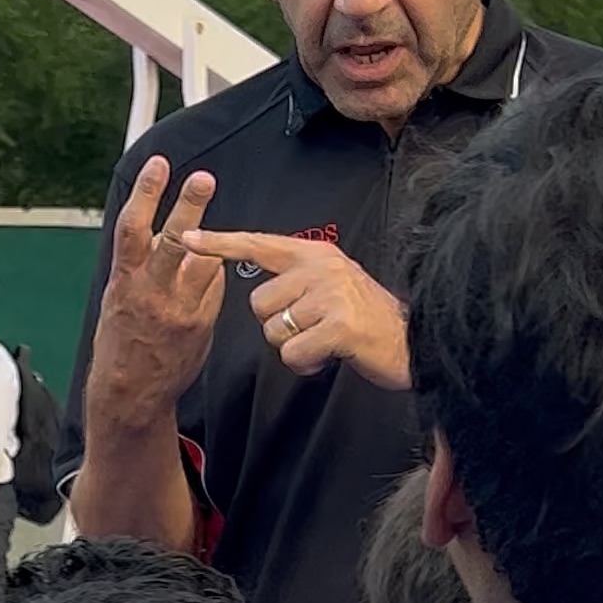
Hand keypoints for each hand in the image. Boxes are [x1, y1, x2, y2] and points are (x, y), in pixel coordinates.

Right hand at [83, 156, 225, 432]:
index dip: (146, 194)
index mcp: (123, 282)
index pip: (134, 229)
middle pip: (174, 241)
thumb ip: (140, 266)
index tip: (158, 166)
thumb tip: (167, 235)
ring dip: (209, 240)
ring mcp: (178, 309)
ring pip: (202, 262)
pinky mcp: (200, 325)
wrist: (130, 391)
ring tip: (212, 225)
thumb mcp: (117, 298)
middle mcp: (150, 293)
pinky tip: (203, 278)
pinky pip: (213, 289)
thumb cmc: (121, 342)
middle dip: (189, 206)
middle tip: (203, 179)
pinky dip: (211, 277)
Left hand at [180, 230, 410, 388]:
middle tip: (315, 328)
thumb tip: (260, 293)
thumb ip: (297, 280)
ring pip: (273, 331)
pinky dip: (306, 364)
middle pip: (258, 303)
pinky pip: (292, 353)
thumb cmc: (367, 321)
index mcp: (316, 254)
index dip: (220, 242)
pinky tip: (330, 356)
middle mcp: (322, 267)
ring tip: (326, 341)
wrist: (415, 343)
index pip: (258, 244)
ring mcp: (331, 294)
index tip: (186, 237)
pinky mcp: (339, 325)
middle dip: (279, 325)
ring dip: (294, 346)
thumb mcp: (332, 286)